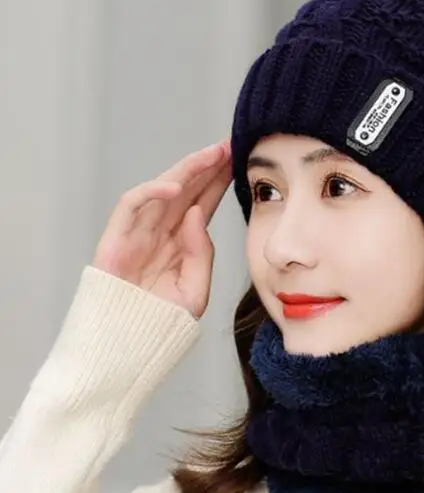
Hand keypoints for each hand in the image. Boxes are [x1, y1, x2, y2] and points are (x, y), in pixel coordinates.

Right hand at [92, 140, 231, 317]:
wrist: (128, 347)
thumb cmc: (161, 321)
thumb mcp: (195, 289)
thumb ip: (201, 253)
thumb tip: (194, 214)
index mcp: (180, 241)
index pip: (202, 201)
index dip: (219, 180)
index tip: (240, 160)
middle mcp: (159, 231)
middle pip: (187, 189)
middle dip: (208, 165)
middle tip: (229, 145)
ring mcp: (137, 232)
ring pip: (162, 188)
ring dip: (187, 169)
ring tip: (212, 154)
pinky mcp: (115, 238)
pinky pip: (130, 204)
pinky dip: (150, 191)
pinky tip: (175, 186)